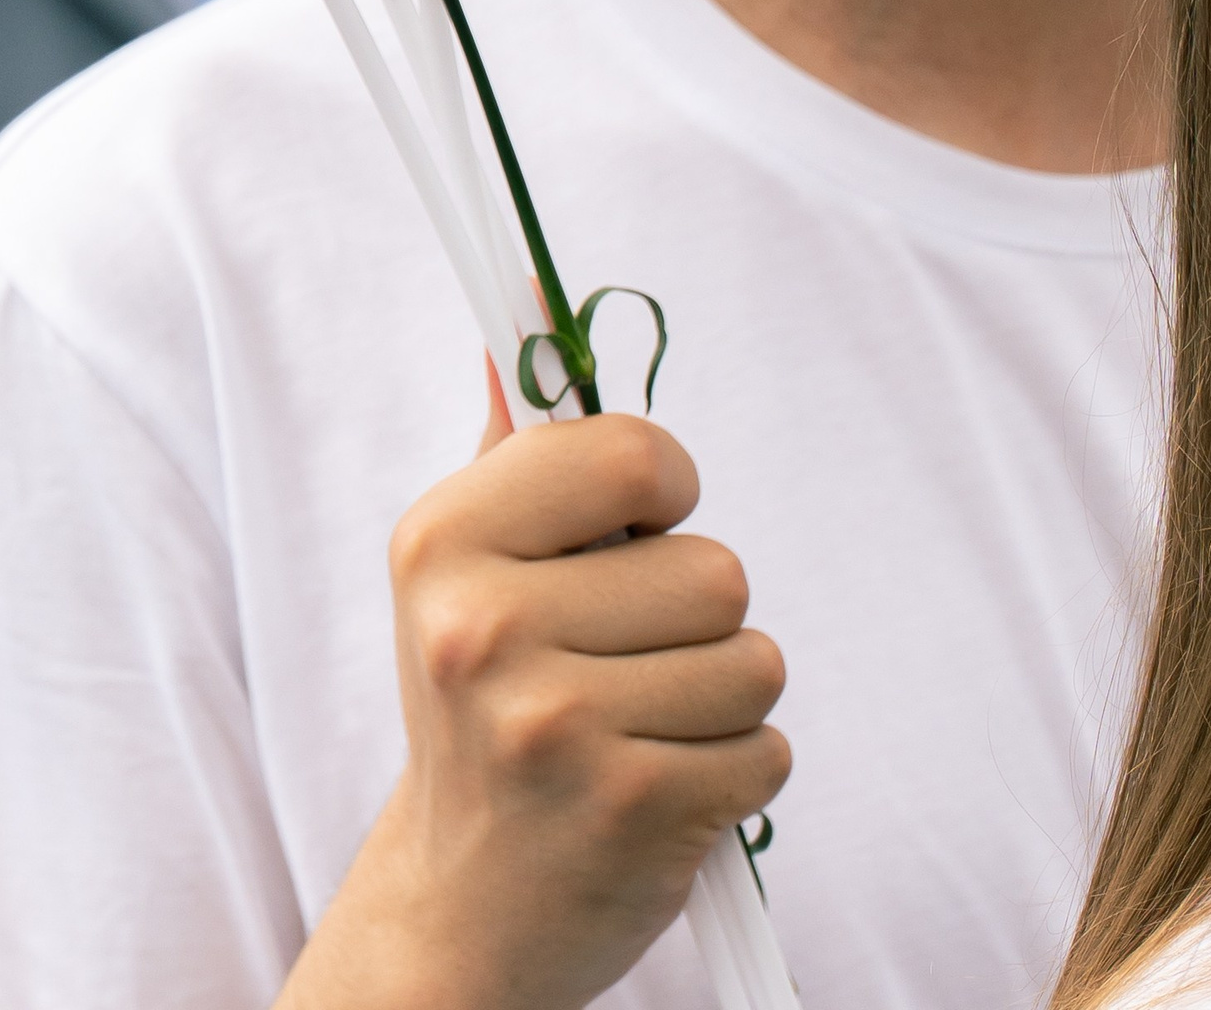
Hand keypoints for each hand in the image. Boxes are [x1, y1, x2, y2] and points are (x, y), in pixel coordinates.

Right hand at [280, 384, 786, 1009]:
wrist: (460, 903)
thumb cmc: (481, 706)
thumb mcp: (466, 570)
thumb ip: (516, 447)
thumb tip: (529, 307)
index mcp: (443, 541)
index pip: (632, 453)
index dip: (663, 484)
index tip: (639, 523)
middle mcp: (484, 628)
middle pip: (715, 568)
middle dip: (696, 613)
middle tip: (625, 655)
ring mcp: (557, 728)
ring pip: (754, 660)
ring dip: (723, 695)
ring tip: (643, 724)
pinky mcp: (632, 814)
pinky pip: (767, 749)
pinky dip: (736, 770)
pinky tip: (661, 785)